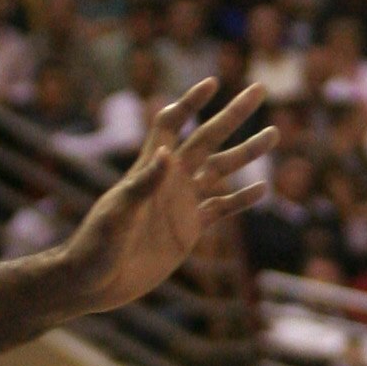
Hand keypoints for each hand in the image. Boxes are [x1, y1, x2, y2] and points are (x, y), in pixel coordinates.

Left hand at [64, 82, 274, 313]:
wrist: (93, 282)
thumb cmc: (96, 246)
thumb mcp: (118, 215)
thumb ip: (143, 184)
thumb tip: (168, 153)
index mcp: (149, 169)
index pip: (172, 124)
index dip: (191, 102)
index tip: (213, 83)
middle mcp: (170, 180)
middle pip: (207, 138)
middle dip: (233, 114)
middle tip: (259, 89)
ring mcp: (181, 204)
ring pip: (222, 170)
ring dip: (247, 152)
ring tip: (273, 134)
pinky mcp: (189, 229)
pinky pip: (221, 209)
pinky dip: (242, 199)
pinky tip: (262, 188)